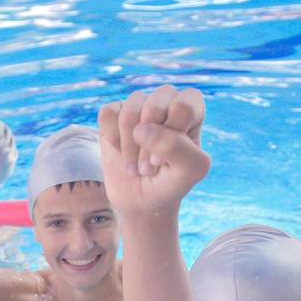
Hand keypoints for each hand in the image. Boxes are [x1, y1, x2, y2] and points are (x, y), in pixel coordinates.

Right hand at [97, 85, 208, 215]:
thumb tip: (141, 129)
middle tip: (149, 166)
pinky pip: (108, 114)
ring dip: (129, 147)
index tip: (166, 160)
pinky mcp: (114, 112)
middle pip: (154, 107)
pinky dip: (112, 139)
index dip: (172, 135)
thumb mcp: (190, 171)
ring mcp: (138, 104)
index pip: (183, 106)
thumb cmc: (171, 181)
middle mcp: (166, 100)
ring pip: (129, 112)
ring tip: (136, 164)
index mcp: (191, 107)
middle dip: (148, 145)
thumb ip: (176, 147)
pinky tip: (120, 150)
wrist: (141, 200)